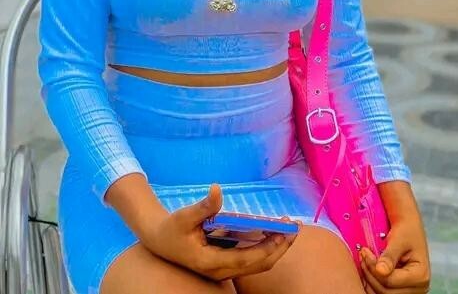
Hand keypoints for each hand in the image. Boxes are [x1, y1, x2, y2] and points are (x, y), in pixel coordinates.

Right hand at [139, 183, 300, 281]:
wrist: (159, 241)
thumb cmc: (171, 228)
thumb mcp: (184, 216)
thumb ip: (203, 207)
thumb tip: (216, 189)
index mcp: (211, 263)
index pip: (246, 260)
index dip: (267, 248)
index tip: (283, 234)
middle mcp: (220, 270)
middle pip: (258, 265)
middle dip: (279, 248)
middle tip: (295, 228)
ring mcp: (224, 268)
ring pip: (257, 264)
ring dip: (275, 247)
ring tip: (288, 227)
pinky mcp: (225, 262)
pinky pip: (251, 258)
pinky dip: (264, 246)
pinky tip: (271, 230)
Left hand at [360, 218, 430, 292]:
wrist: (408, 226)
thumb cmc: (406, 230)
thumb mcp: (398, 240)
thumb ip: (390, 256)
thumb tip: (381, 271)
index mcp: (421, 276)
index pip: (390, 281)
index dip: (373, 268)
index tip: (364, 251)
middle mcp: (418, 288)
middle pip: (386, 291)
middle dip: (370, 274)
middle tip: (362, 256)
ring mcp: (409, 290)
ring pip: (382, 293)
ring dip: (369, 278)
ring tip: (364, 261)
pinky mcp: (400, 288)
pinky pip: (382, 290)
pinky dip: (372, 282)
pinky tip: (367, 268)